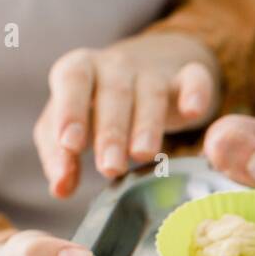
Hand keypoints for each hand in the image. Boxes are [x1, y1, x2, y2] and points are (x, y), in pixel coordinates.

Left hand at [35, 33, 220, 197]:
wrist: (146, 70)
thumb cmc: (98, 105)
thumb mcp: (73, 124)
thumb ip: (59, 154)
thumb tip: (60, 190)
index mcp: (80, 71)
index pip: (72, 82)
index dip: (70, 111)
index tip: (71, 144)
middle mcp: (115, 66)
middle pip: (113, 94)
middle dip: (111, 131)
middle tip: (110, 168)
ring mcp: (152, 71)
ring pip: (150, 93)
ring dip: (147, 124)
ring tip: (144, 155)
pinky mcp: (186, 78)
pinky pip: (193, 79)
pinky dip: (195, 92)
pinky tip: (193, 112)